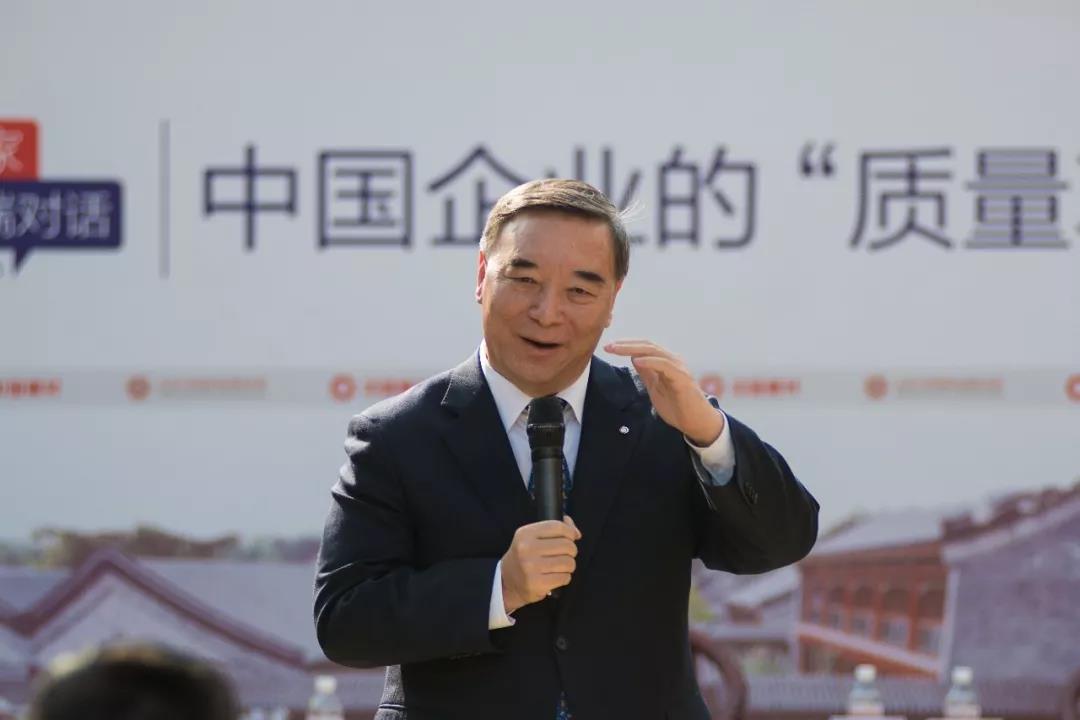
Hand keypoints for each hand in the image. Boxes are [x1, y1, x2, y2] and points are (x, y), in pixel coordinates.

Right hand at [501, 516, 580, 614]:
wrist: (506, 581)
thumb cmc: (525, 556)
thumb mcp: (532, 537)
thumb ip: (554, 529)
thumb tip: (576, 532)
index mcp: (525, 534)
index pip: (557, 527)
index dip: (570, 532)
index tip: (572, 537)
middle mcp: (527, 549)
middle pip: (567, 545)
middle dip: (571, 551)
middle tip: (564, 555)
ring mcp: (531, 567)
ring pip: (568, 562)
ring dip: (569, 566)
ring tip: (560, 567)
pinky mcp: (537, 584)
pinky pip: (565, 578)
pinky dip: (564, 577)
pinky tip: (555, 577)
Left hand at [604, 339, 723, 446]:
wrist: (695, 422)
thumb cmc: (677, 406)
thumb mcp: (655, 387)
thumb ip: (646, 373)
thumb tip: (634, 358)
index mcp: (666, 362)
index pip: (645, 347)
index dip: (627, 345)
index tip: (609, 347)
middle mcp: (673, 361)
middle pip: (648, 345)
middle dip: (626, 344)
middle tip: (609, 346)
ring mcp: (678, 368)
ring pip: (655, 351)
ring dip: (633, 349)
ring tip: (617, 349)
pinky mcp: (682, 378)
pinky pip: (665, 365)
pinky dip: (650, 361)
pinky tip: (637, 360)